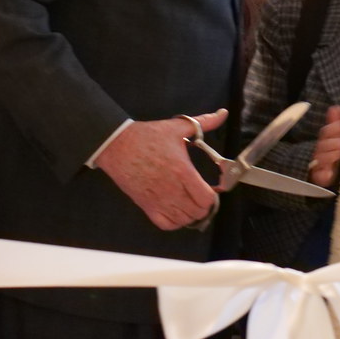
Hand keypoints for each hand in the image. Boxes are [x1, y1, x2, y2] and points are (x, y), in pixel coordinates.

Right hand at [95, 109, 226, 229]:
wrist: (117, 145)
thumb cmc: (146, 136)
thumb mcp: (177, 127)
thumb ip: (203, 122)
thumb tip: (222, 114)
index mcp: (182, 171)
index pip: (207, 198)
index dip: (213, 196)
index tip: (210, 189)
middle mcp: (172, 190)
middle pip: (198, 212)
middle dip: (203, 205)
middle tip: (200, 195)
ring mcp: (158, 200)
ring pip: (184, 221)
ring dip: (190, 213)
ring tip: (188, 201)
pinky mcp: (146, 206)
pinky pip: (166, 224)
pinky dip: (174, 221)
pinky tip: (175, 209)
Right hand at [308, 105, 339, 187]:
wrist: (313, 171)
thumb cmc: (326, 151)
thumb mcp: (331, 137)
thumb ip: (334, 122)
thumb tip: (336, 107)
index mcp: (322, 141)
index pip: (325, 133)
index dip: (333, 128)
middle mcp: (318, 152)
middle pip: (323, 146)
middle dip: (332, 143)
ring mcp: (318, 165)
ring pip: (321, 160)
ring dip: (328, 157)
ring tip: (338, 154)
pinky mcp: (319, 178)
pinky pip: (319, 177)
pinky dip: (323, 175)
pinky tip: (328, 174)